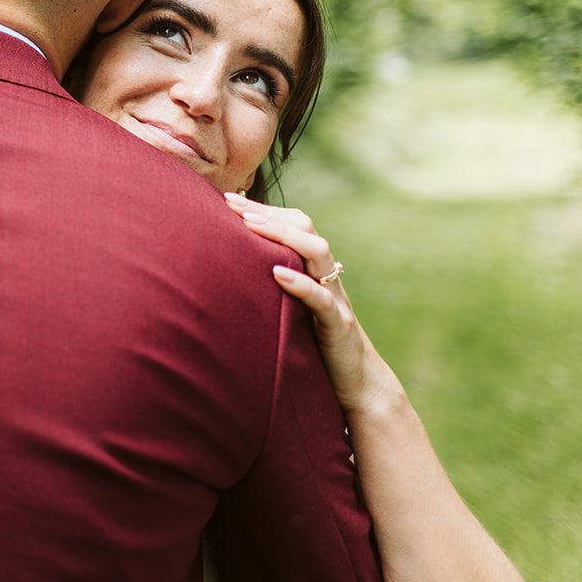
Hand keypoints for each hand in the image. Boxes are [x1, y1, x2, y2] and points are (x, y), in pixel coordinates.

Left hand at [224, 193, 393, 415]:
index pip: (294, 225)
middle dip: (268, 212)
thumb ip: (270, 288)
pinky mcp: (338, 325)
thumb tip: (227, 272)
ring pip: (317, 252)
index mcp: (314, 271)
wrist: (355, 383)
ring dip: (283, 235)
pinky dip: (300, 283)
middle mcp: (326, 277)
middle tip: (232, 203)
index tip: (228, 198)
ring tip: (250, 225)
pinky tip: (276, 273)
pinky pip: (322, 299)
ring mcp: (335, 298)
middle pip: (305, 229)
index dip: (264, 209)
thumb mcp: (288, 310)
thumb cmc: (313, 345)